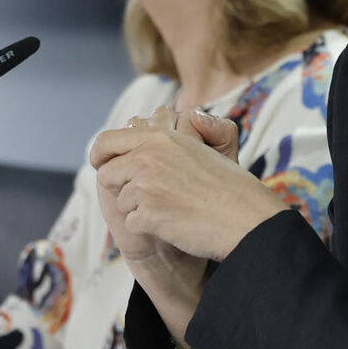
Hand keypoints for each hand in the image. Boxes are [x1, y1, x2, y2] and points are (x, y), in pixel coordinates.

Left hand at [90, 107, 286, 262]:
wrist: (246, 218)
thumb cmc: (230, 187)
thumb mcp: (201, 147)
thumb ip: (169, 137)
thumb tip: (144, 121)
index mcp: (159, 137)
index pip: (107, 141)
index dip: (101, 156)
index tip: (102, 165)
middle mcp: (148, 157)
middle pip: (107, 173)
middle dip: (120, 187)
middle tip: (145, 198)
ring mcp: (146, 185)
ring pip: (121, 201)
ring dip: (141, 210)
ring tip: (173, 210)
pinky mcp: (148, 213)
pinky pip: (132, 223)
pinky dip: (149, 228)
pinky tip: (174, 224)